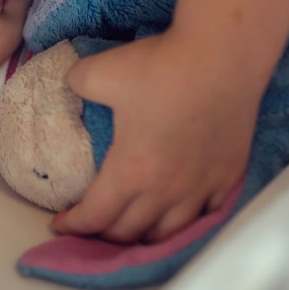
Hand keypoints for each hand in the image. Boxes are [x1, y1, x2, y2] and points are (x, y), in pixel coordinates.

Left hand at [53, 0, 288, 242]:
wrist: (222, 55)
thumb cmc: (160, 67)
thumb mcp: (98, 71)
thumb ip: (76, 83)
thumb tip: (70, 85)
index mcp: (131, 172)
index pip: (95, 216)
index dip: (73, 224)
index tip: (60, 222)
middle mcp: (166, 190)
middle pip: (129, 231)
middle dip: (104, 233)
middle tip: (92, 224)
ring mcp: (202, 187)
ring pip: (169, 231)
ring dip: (144, 234)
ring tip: (132, 227)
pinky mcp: (229, 176)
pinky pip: (206, 214)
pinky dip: (186, 220)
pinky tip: (179, 212)